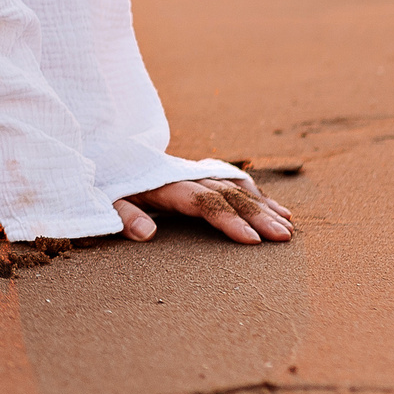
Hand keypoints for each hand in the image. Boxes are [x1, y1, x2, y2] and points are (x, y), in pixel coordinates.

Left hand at [113, 177, 293, 244]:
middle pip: (226, 194)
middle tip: (283, 238)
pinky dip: (259, 196)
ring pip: (236, 188)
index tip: (251, 240)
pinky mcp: (201, 174)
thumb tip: (146, 232)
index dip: (227, 219)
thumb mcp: (103, 200)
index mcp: (163, 182)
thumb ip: (123, 215)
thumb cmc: (105, 183)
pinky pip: (235, 183)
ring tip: (289, 229)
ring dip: (263, 207)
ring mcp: (195, 173)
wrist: (106, 154)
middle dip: (257, 215)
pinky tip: (281, 211)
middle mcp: (185, 175)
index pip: (202, 201)